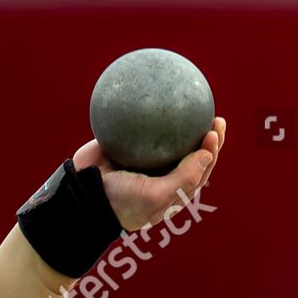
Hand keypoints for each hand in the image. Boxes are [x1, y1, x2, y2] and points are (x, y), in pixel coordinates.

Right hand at [71, 116, 224, 231]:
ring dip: (184, 122)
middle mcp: (162, 175)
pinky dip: (148, 113)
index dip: (212, 151)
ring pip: (169, 138)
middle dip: (206, 135)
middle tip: (214, 116)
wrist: (84, 195)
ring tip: (193, 102)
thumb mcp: (156, 196)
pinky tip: (153, 95)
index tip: (214, 131)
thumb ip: (184, 178)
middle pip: (191, 153)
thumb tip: (208, 153)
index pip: (200, 170)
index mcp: (173, 190)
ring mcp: (144, 159)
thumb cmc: (121, 201)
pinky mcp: (125, 144)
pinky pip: (140, 126)